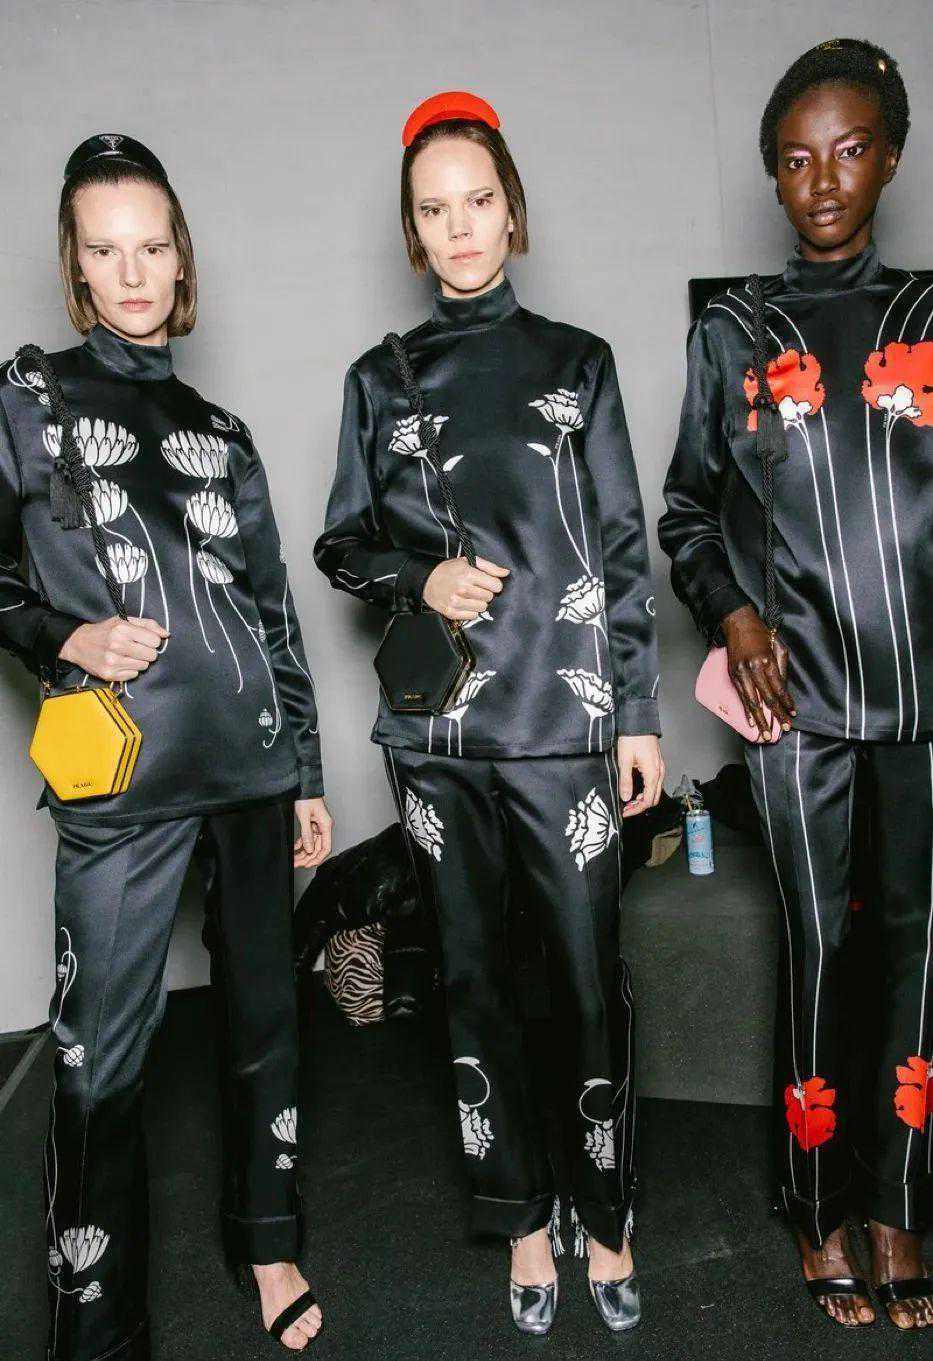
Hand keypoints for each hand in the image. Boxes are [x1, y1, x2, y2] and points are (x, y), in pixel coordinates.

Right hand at [58, 616, 167, 681]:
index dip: (152, 641)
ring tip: (127, 655)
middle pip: (152, 655)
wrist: (78, 643)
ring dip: (139, 661)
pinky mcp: (109, 674)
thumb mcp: (124, 620)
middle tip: (136, 649)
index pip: (155, 641)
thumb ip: (148, 625)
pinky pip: (133, 675)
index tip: (144, 640)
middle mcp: (117, 645)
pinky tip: (121, 663)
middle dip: (147, 652)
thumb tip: (166, 634)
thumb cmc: (105, 630)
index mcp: (122, 629)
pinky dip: (130, 670)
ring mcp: (112, 662)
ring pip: (144, 666)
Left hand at [294, 798, 332, 868]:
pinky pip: (309, 837)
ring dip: (304, 852)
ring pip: (312, 844)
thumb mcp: (305, 816)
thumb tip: (308, 849)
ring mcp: (318, 825)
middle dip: (308, 857)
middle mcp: (324, 827)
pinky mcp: (312, 823)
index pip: (325, 848)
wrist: (304, 786)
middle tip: (297, 864)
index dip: (317, 858)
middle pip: (318, 848)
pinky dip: (302, 843)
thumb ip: (307, 834)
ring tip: (295, 859)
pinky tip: (296, 848)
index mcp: (326, 825)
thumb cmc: (307, 797)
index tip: (307, 864)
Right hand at [423, 555, 509, 620]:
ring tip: (469, 596)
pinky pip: (472, 616)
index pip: (496, 585)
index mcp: (469, 574)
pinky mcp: (451, 612)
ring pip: (482, 607)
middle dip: (485, 592)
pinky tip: (464, 603)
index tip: (487, 583)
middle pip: (489, 597)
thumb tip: (506, 573)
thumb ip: (490, 567)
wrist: (427, 581)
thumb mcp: (469, 561)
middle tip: (475, 588)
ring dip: (478, 602)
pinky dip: (470, 611)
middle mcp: (463, 588)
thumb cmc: (449, 570)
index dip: (493, 584)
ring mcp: (456, 602)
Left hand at [617, 735, 664, 818]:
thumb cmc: (632, 738)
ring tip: (629, 801)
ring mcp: (660, 767)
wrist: (639, 722)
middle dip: (640, 806)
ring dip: (643, 799)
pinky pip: (655, 782)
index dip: (636, 809)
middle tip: (626, 809)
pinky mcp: (657, 763)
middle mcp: (659, 772)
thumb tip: (626, 797)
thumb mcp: (624, 760)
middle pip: (654, 798)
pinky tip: (637, 790)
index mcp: (653, 773)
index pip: (648, 800)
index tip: (625, 812)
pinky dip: (647, 790)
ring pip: (655, 791)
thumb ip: (626, 781)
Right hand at [720, 604, 794, 740]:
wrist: (737, 623)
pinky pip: (740, 696)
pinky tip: (751, 722)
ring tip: (766, 733)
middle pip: (766, 698)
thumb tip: (783, 689)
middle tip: (784, 729)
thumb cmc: (760, 633)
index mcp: (767, 661)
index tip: (792, 714)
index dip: (786, 703)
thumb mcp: (778, 646)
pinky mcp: (732, 674)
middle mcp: (753, 668)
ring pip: (752, 701)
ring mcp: (741, 673)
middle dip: (776, 715)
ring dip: (760, 719)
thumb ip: (781, 668)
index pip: (779, 689)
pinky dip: (746, 710)